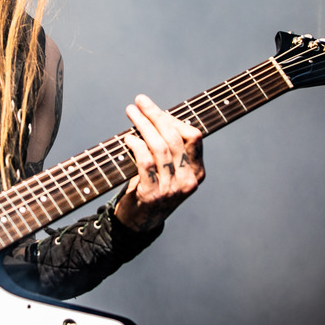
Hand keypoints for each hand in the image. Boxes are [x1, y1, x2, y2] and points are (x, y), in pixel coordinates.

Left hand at [116, 94, 204, 231]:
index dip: (174, 119)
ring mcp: (170, 189)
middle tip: (140, 101)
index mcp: (197, 172)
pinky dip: (136, 146)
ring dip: (143, 125)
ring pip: (159, 147)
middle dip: (156, 115)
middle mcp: (187, 181)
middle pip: (174, 138)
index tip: (157, 110)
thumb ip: (170, 149)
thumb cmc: (152, 188)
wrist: (139, 223)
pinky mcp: (151, 195)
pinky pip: (145, 162)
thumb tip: (157, 114)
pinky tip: (128, 138)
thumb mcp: (170, 170)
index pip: (194, 137)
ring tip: (131, 112)